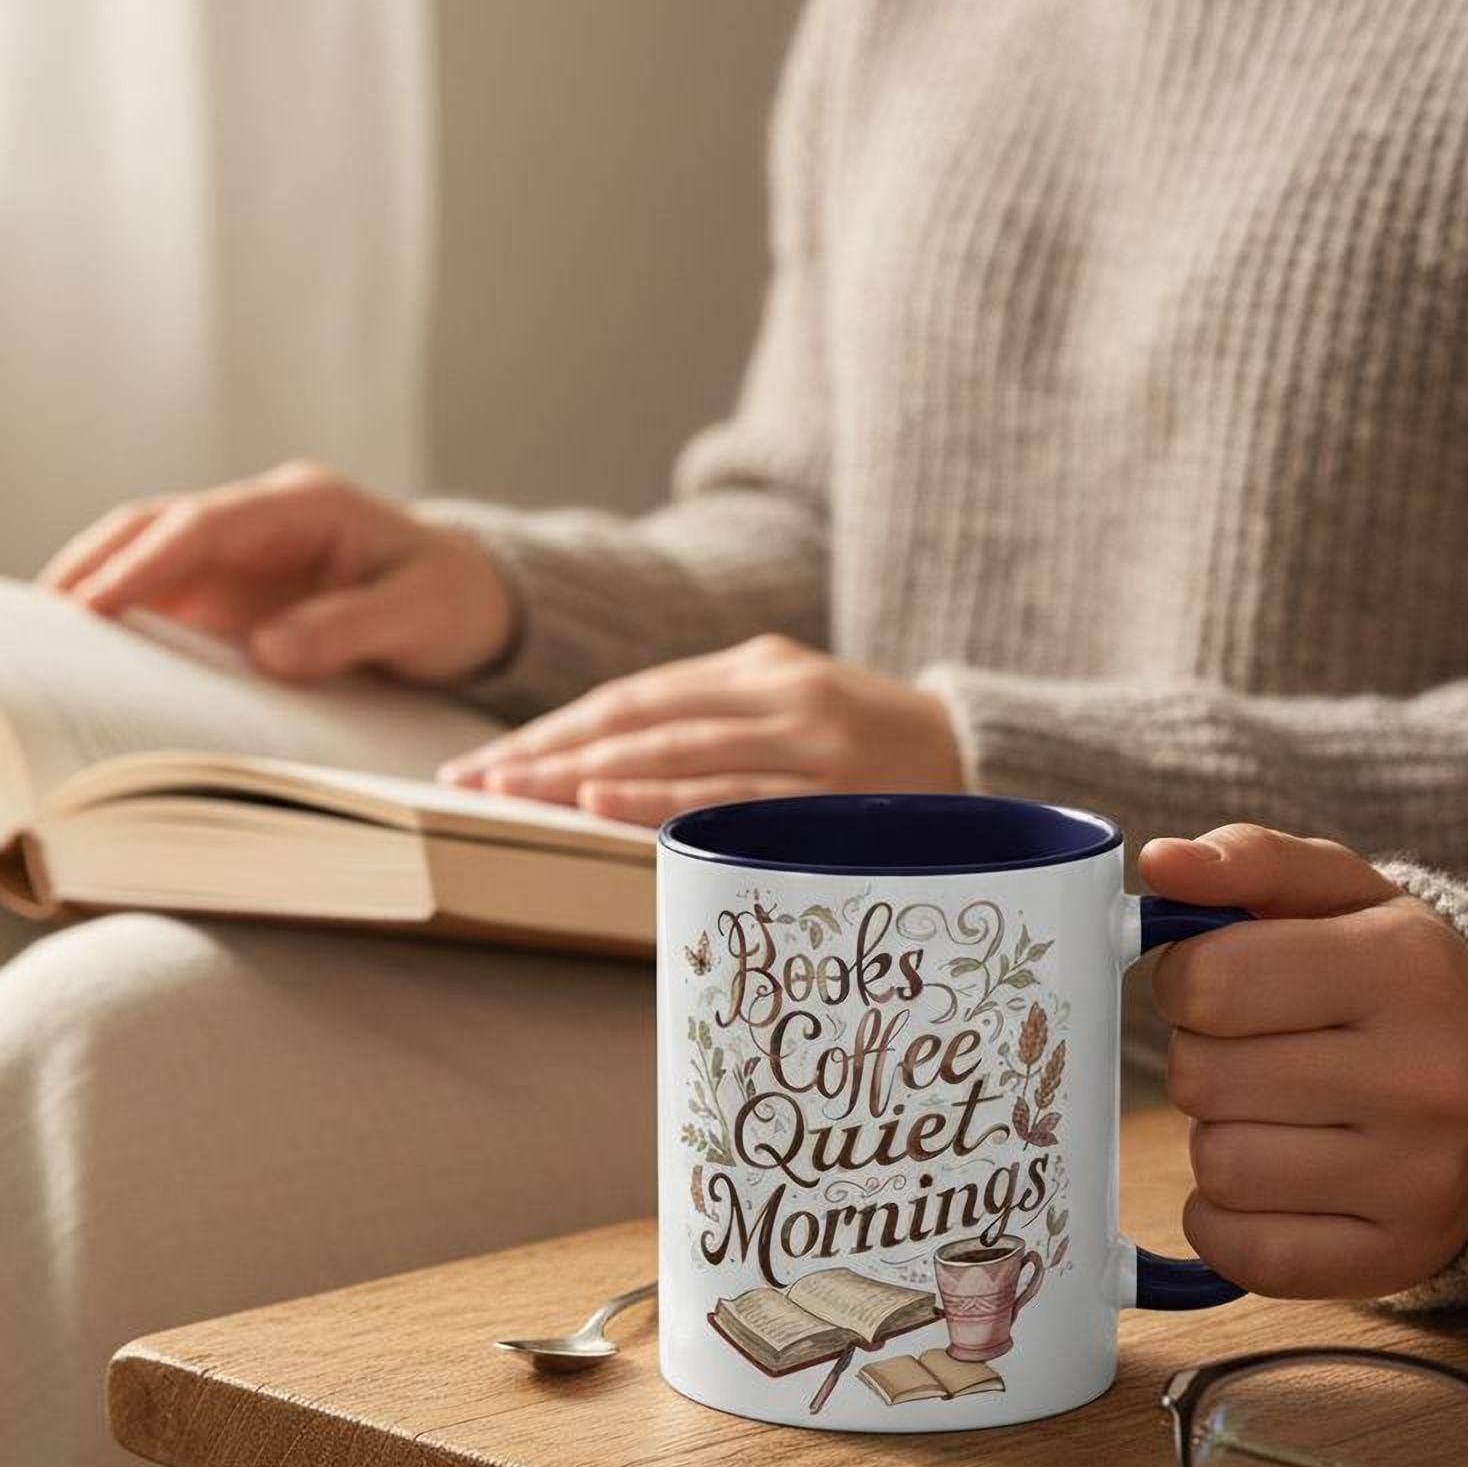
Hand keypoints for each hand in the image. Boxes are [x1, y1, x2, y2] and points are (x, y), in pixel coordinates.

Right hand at [39, 460, 515, 685]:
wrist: (474, 602)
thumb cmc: (451, 603)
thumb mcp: (420, 617)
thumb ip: (348, 630)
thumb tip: (267, 654)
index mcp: (304, 505)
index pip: (203, 526)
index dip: (144, 564)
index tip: (91, 605)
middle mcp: (261, 521)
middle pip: (156, 528)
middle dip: (92, 568)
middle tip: (32, 622)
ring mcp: (244, 554)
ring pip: (149, 558)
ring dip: (96, 592)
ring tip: (36, 644)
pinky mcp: (236, 592)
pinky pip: (168, 599)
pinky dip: (126, 622)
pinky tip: (89, 661)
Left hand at [438, 633, 964, 822]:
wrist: (994, 764)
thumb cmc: (877, 759)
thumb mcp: (797, 718)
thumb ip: (717, 734)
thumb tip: (607, 776)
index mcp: (756, 666)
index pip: (632, 699)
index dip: (553, 730)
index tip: (487, 765)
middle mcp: (774, 690)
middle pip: (634, 719)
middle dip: (545, 751)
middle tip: (473, 782)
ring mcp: (805, 735)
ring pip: (669, 751)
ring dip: (579, 773)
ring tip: (510, 792)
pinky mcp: (832, 783)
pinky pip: (728, 793)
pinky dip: (657, 797)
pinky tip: (597, 800)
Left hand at [1143, 824, 1467, 1298]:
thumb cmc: (1385, 977)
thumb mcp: (1335, 895)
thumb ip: (1245, 862)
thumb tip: (1160, 862)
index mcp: (1404, 969)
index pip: (1205, 983)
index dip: (1186, 981)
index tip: (1220, 984)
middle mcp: (1426, 1080)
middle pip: (1201, 1079)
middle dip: (1205, 1058)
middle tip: (1261, 1050)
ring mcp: (1420, 1179)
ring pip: (1218, 1167)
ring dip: (1221, 1137)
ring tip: (1282, 1110)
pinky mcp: (1400, 1257)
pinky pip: (1242, 1251)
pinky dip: (1231, 1220)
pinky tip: (1280, 1177)